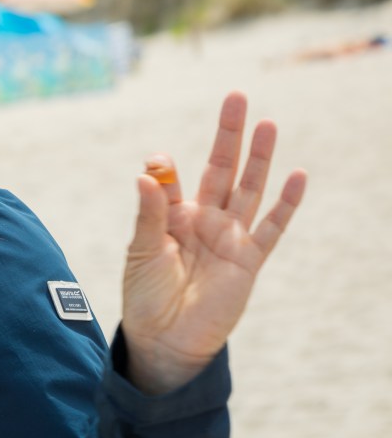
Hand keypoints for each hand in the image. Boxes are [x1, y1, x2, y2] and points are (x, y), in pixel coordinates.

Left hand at [122, 91, 307, 394]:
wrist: (165, 340)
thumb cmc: (145, 295)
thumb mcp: (141, 250)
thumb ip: (149, 212)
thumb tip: (147, 171)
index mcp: (173, 215)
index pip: (175, 178)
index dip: (167, 167)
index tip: (160, 161)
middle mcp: (204, 220)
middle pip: (221, 168)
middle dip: (229, 135)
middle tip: (237, 97)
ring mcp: (229, 237)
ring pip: (248, 189)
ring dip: (258, 158)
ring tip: (268, 123)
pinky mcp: (248, 260)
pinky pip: (271, 227)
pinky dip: (285, 204)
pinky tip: (296, 175)